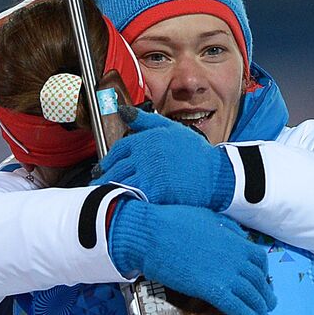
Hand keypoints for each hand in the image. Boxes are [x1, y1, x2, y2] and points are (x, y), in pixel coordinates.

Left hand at [92, 108, 234, 209]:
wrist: (216, 173)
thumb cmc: (196, 153)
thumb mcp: (171, 128)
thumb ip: (145, 120)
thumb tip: (122, 110)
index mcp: (147, 139)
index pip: (118, 149)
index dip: (107, 161)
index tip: (102, 169)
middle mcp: (145, 154)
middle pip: (116, 168)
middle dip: (104, 178)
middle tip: (97, 186)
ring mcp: (149, 172)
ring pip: (121, 182)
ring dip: (110, 191)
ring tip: (104, 197)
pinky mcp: (155, 190)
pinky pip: (133, 196)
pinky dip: (124, 200)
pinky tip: (121, 204)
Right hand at [108, 200, 274, 314]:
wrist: (154, 234)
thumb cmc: (175, 222)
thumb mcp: (209, 217)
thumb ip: (227, 229)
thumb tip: (237, 237)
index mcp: (237, 241)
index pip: (260, 261)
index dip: (264, 274)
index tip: (261, 281)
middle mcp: (237, 259)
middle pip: (260, 283)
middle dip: (264, 296)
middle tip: (265, 305)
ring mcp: (227, 275)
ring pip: (252, 298)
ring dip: (257, 310)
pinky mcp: (212, 290)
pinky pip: (237, 308)